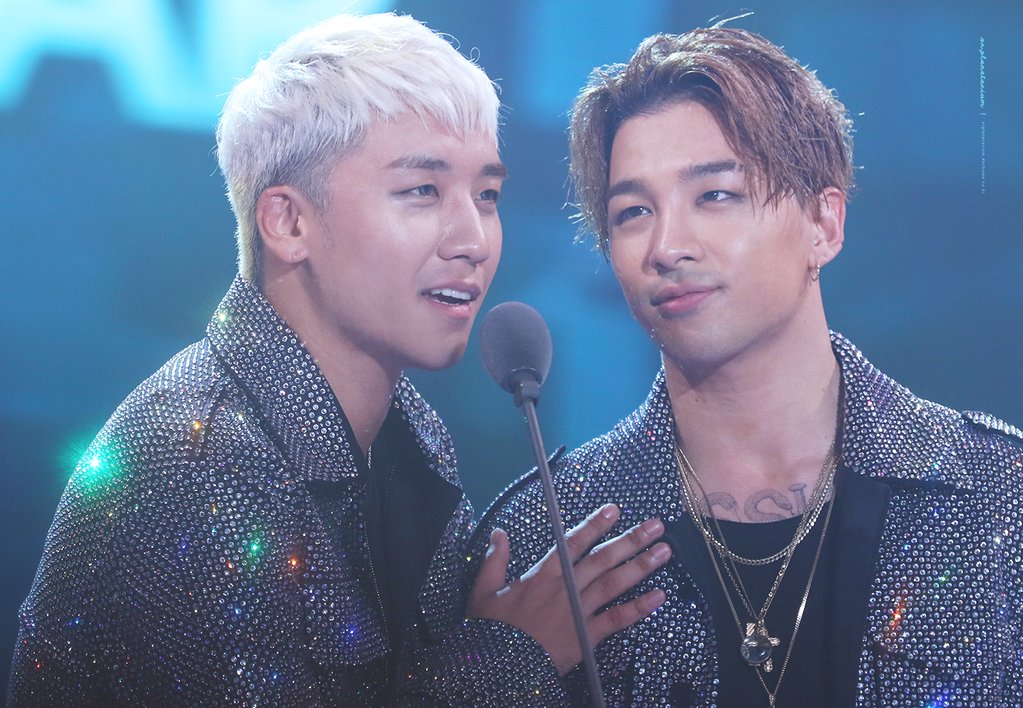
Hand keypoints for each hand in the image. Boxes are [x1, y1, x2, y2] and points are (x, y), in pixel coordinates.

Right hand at [467, 503, 669, 674]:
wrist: (498, 667)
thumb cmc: (491, 630)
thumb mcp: (483, 590)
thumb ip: (494, 559)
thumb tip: (498, 533)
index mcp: (542, 574)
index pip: (573, 542)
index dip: (595, 524)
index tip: (614, 510)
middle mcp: (565, 588)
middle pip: (603, 558)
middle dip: (631, 539)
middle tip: (656, 525)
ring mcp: (578, 611)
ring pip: (614, 583)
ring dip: (641, 565)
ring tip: (664, 551)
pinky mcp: (587, 636)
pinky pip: (617, 619)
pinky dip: (639, 608)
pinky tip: (659, 596)